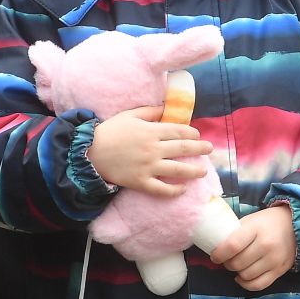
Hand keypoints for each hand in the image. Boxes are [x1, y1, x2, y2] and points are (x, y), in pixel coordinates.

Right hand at [85, 106, 213, 197]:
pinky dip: (173, 190)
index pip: (179, 131)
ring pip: (176, 170)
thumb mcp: (129, 115)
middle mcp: (153, 149)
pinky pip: (161, 189)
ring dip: (193, 171)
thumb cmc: (110, 131)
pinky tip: (182, 189)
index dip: (192, 132)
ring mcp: (148, 167)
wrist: (89, 153)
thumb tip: (165, 108)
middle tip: (209, 149)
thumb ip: (149, 111)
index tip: (197, 135)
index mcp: (151, 131)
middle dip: (199, 148)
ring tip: (203, 171)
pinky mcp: (140, 182)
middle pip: (183, 148)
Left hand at [207, 203, 298, 291]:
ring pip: (246, 275)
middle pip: (238, 263)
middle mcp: (267, 245)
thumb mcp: (250, 220)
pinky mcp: (280, 271)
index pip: (233, 245)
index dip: (219, 254)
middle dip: (227, 263)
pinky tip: (242, 277)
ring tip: (238, 265)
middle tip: (228, 259)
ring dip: (237, 273)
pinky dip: (246, 284)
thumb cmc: (266, 222)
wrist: (294, 225)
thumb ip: (234, 233)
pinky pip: (258, 285)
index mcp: (256, 229)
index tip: (215, 256)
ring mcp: (274, 260)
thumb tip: (214, 247)